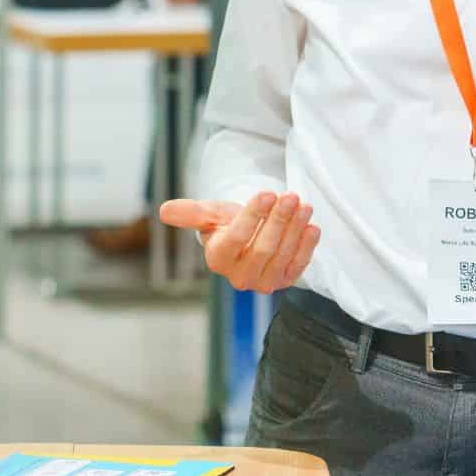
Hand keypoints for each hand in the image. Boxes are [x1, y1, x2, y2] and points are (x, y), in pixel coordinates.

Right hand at [158, 191, 318, 292]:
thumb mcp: (209, 214)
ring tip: (303, 204)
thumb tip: (164, 210)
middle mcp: (240, 276)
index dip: (253, 216)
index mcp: (218, 259)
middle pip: (263, 247)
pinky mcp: (284, 281)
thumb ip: (190, 213)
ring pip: (282, 254)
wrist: (247, 237)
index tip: (266, 193)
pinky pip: (298, 265)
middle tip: (290, 195)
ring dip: (295, 228)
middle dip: (278, 219)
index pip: (236, 238)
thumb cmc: (226, 223)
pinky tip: (312, 227)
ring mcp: (263, 282)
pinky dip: (307, 247)